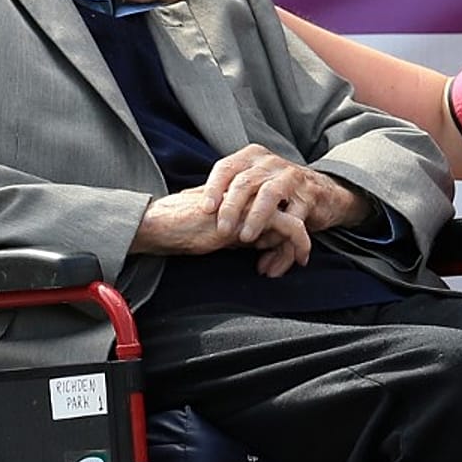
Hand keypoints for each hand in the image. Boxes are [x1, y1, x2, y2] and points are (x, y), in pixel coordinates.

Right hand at [129, 187, 311, 275]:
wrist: (165, 225)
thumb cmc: (185, 229)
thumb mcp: (224, 233)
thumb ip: (246, 233)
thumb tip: (269, 243)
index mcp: (246, 196)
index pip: (278, 212)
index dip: (284, 237)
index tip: (285, 258)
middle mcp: (254, 193)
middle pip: (290, 215)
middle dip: (292, 245)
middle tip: (290, 265)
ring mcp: (256, 199)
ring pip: (294, 219)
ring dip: (293, 249)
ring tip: (286, 268)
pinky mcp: (255, 212)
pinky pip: (289, 227)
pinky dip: (296, 245)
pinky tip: (290, 263)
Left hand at [199, 144, 370, 242]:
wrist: (324, 194)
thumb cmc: (277, 192)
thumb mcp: (249, 185)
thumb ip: (222, 192)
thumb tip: (184, 198)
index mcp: (251, 158)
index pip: (226, 167)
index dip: (214, 187)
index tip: (204, 209)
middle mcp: (271, 163)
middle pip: (246, 182)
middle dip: (232, 208)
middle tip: (222, 231)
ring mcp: (292, 177)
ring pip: (270, 195)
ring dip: (257, 218)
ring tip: (246, 239)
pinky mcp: (310, 196)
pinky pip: (295, 217)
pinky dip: (281, 237)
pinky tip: (270, 251)